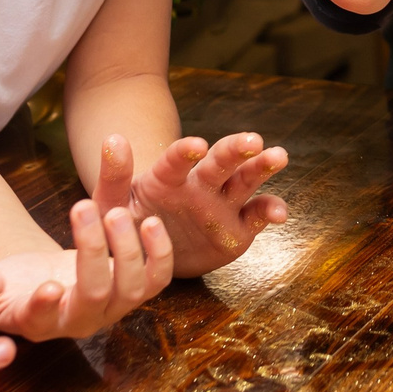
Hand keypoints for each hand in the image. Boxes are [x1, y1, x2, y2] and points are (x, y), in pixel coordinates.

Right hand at [0, 200, 174, 341]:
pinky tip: (149, 220)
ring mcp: (113, 308)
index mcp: (35, 323)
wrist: (44, 285)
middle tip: (82, 209)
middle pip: (94, 295)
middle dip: (93, 252)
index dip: (45, 307)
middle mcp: (78, 322)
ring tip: (114, 210)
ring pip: (131, 287)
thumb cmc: (8, 285)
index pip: (41, 322)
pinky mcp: (137, 290)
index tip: (47, 285)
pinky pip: (158, 278)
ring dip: (126, 247)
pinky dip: (159, 251)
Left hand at [99, 132, 289, 277]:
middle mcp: (200, 185)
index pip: (177, 161)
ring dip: (262, 166)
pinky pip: (258, 215)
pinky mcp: (239, 228)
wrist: (152, 253)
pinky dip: (272, 210)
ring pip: (246, 180)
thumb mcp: (111, 203)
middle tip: (253, 139)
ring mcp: (222, 204)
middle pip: (220, 162)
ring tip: (279, 155)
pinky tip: (281, 213)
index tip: (197, 145)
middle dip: (236, 149)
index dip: (185, 152)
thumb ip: (112, 175)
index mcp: (169, 178)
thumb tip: (113, 137)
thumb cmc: (128, 224)